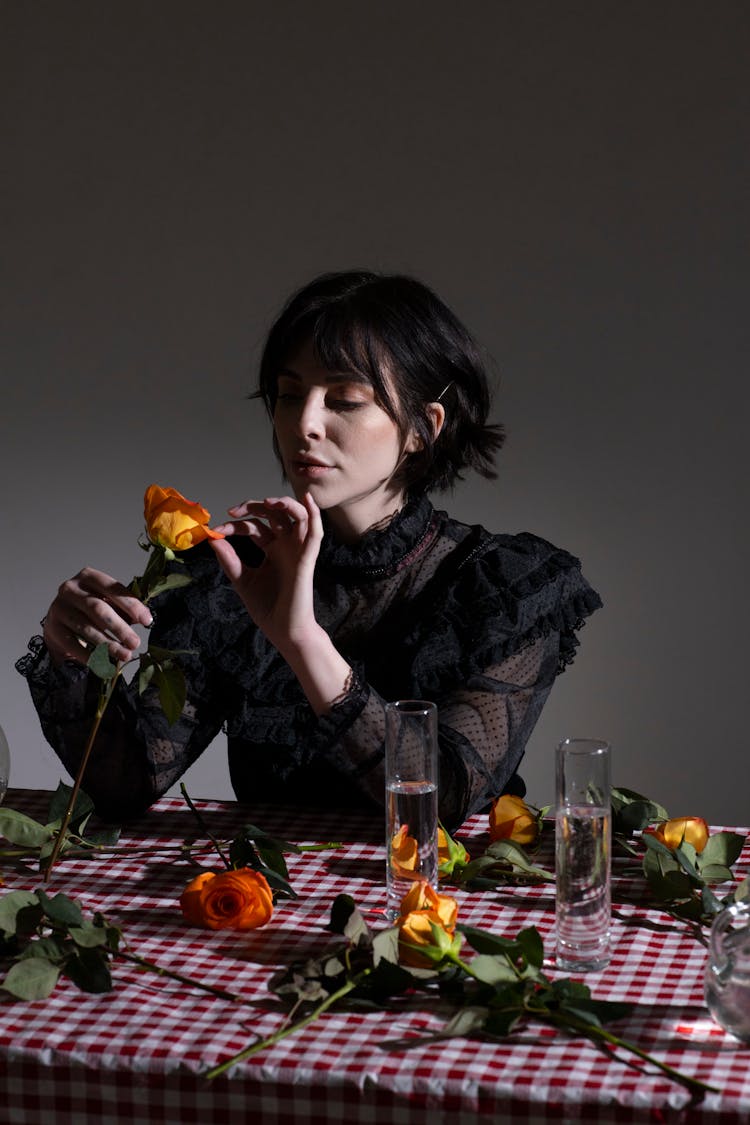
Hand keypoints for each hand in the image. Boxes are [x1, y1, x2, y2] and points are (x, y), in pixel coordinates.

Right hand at [43, 568, 152, 665]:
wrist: (60, 623)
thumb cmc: (90, 610)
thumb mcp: (108, 602)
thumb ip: (124, 608)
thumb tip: (145, 619)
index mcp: (88, 576)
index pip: (112, 588)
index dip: (131, 605)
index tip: (146, 621)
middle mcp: (70, 589)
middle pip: (98, 609)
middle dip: (119, 628)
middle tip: (135, 643)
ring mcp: (59, 608)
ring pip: (86, 628)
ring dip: (108, 644)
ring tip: (124, 655)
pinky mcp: (53, 628)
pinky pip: (73, 644)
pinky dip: (90, 655)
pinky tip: (104, 663)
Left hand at [211, 493, 322, 653]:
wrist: (284, 631)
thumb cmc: (268, 609)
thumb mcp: (242, 580)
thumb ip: (229, 560)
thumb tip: (213, 539)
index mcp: (272, 550)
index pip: (254, 527)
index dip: (235, 525)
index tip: (216, 531)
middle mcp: (286, 546)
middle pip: (273, 515)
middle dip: (253, 507)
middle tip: (233, 511)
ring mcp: (298, 550)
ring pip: (297, 515)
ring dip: (284, 503)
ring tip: (267, 501)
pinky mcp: (307, 558)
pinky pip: (315, 531)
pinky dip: (313, 513)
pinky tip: (307, 499)